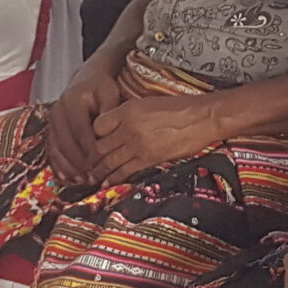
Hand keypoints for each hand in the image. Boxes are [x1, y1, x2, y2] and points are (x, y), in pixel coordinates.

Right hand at [43, 66, 124, 187]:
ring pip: (56, 148)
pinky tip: (69, 178)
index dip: (89, 148)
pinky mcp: (50, 130)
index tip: (101, 163)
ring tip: (83, 181)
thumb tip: (109, 133)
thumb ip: (110, 111)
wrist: (85, 81)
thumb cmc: (101, 88)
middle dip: (79, 162)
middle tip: (92, 177)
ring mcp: (51, 121)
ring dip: (69, 167)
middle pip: (66, 142)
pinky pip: (52, 150)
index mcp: (72, 101)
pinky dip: (60, 165)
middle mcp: (57, 111)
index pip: (80, 129)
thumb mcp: (109, 93)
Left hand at [91, 92, 226, 185]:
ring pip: (108, 162)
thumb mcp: (147, 103)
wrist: (202, 117)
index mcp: (127, 110)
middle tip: (85, 166)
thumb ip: (128, 114)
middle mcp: (128, 127)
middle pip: (99, 146)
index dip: (92, 136)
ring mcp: (138, 144)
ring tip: (91, 178)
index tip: (91, 143)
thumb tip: (115, 127)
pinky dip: (113, 179)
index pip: (97, 126)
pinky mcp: (149, 158)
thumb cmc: (179, 107)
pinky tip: (107, 184)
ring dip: (98, 172)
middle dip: (90, 159)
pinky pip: (124, 171)